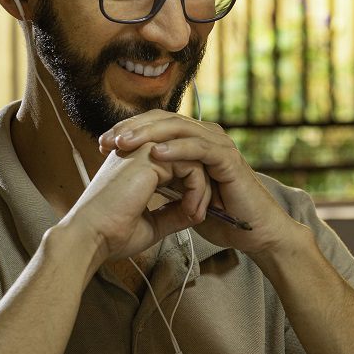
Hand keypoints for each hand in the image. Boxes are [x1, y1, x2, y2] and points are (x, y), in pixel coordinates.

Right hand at [61, 141, 204, 263]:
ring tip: (195, 215)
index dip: (192, 190)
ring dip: (202, 191)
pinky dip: (198, 190)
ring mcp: (144, 149)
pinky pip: (191, 166)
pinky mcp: (150, 155)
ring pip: (194, 160)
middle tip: (198, 215)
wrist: (92, 237)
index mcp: (136, 164)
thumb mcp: (152, 223)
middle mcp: (140, 151)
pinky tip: (191, 210)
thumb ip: (174, 214)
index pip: (178, 165)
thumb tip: (198, 213)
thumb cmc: (112, 233)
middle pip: (189, 159)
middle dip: (202, 189)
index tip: (193, 215)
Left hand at [97, 111, 300, 254]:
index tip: (101, 146)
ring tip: (125, 143)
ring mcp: (217, 144)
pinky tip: (156, 154)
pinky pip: (198, 148)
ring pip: (177, 129)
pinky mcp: (227, 158)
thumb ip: (163, 179)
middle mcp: (205, 136)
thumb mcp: (180, 193)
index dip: (127, 131)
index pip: (154, 125)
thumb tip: (131, 175)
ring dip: (148, 135)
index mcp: (192, 141)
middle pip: (162, 120)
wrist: (252, 232)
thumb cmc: (219, 214)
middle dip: (132, 128)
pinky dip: (176, 149)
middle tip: (107, 140)